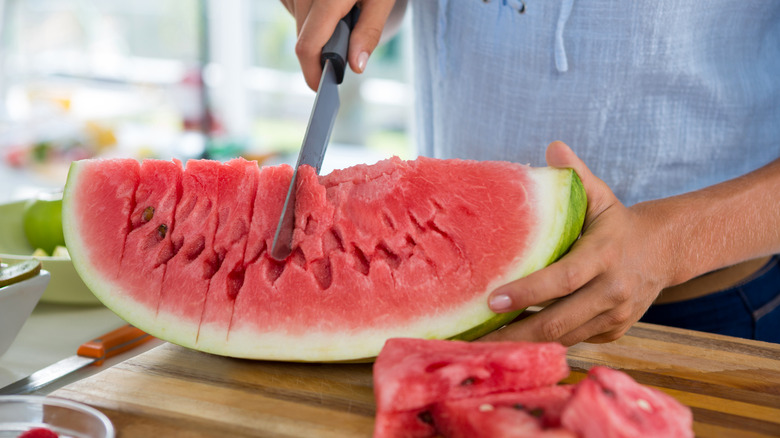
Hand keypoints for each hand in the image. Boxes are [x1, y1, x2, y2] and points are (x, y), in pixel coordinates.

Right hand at [280, 0, 397, 90]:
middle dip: (322, 49)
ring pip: (298, 21)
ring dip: (316, 28)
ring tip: (341, 11)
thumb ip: (370, 31)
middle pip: (303, 37)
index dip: (311, 72)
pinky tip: (327, 1)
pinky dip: (310, 11)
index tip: (319, 87)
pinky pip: (294, 5)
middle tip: (348, 41)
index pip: (308, 46)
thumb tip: (356, 66)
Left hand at [481, 141, 670, 345]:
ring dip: (526, 343)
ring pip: (564, 338)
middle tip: (478, 339)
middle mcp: (612, 291)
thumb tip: (553, 147)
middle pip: (558, 321)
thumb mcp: (600, 196)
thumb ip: (576, 175)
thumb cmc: (618, 222)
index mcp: (604, 256)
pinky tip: (517, 341)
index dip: (527, 292)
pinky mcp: (613, 332)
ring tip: (488, 345)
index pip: (562, 279)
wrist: (664, 251)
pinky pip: (574, 340)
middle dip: (516, 333)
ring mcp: (615, 316)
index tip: (492, 301)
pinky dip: (545, 342)